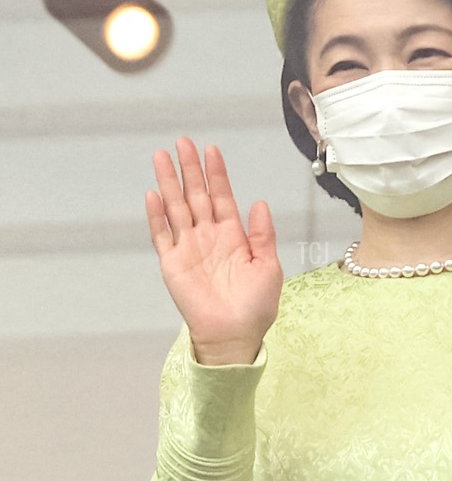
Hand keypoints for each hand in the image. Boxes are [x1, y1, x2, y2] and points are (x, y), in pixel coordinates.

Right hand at [146, 137, 283, 363]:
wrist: (235, 337)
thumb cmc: (255, 307)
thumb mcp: (269, 267)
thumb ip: (263, 235)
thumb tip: (259, 203)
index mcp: (233, 236)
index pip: (222, 197)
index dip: (216, 174)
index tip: (211, 150)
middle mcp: (208, 237)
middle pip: (196, 195)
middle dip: (189, 169)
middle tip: (182, 142)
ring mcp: (189, 249)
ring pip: (176, 208)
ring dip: (168, 183)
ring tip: (161, 157)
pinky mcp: (173, 265)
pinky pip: (162, 236)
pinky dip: (157, 216)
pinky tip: (153, 195)